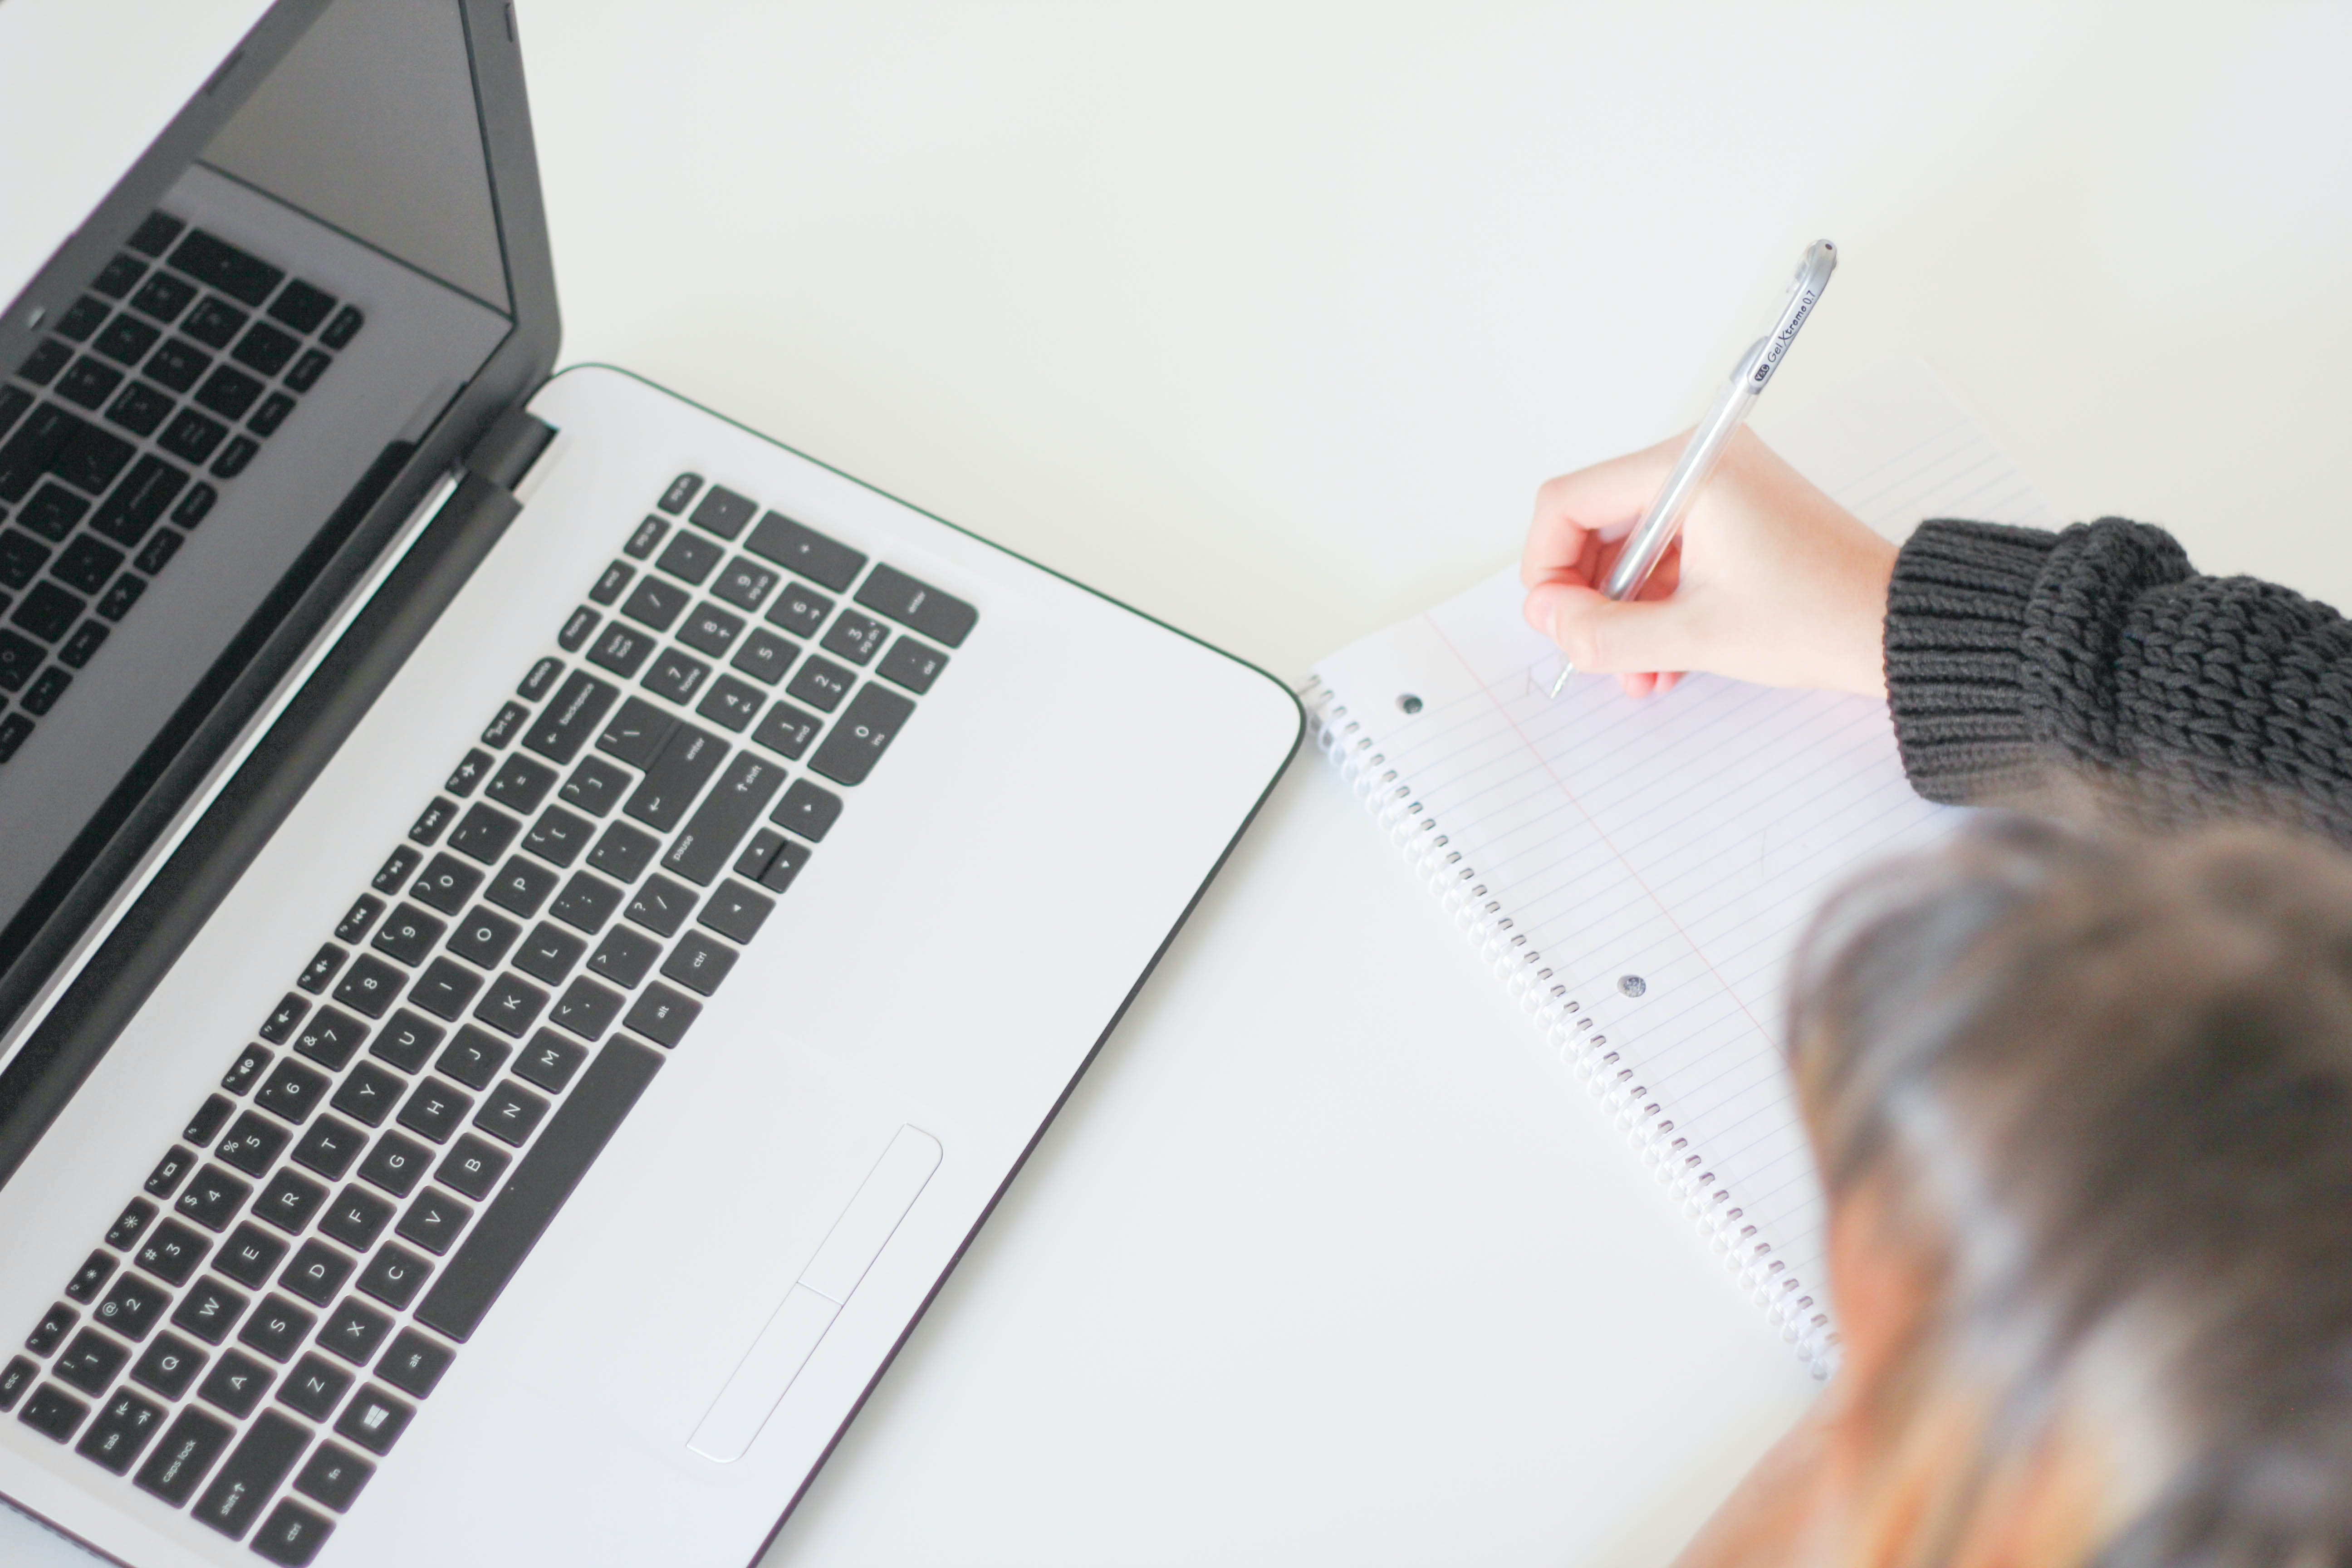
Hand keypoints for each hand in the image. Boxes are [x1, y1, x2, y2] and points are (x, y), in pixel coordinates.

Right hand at [1520, 427, 1896, 698]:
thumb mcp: (1693, 635)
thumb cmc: (1818, 616)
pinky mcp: (1733, 517)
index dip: (1547, 566)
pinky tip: (1662, 659)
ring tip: (1636, 671)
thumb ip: (1604, 631)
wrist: (1896, 627)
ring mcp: (1718, 490)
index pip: (1569, 500)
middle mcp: (1700, 464)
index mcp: (1688, 469)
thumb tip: (1547, 617)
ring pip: (1630, 549)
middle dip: (1589, 598)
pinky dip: (1655, 605)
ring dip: (1623, 613)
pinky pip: (1667, 557)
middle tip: (1592, 650)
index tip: (1555, 621)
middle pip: (1595, 524)